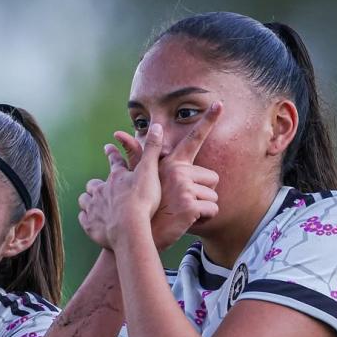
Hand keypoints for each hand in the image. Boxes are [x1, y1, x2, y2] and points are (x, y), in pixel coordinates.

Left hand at [77, 123, 164, 249]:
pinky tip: (92, 221)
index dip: (112, 153)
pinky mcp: (90, 225)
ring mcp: (94, 208)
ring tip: (93, 204)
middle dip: (96, 185)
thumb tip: (156, 125)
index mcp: (116, 177)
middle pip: (94, 184)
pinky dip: (87, 219)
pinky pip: (84, 219)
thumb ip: (152, 150)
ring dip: (89, 201)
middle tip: (100, 187)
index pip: (114, 161)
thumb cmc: (142, 201)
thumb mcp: (150, 172)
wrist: (129, 229)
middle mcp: (101, 190)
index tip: (108, 147)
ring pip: (85, 200)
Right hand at [114, 102, 221, 249]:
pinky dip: (205, 219)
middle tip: (182, 202)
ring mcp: (184, 188)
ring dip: (203, 207)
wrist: (137, 232)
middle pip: (212, 177)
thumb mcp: (138, 178)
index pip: (193, 138)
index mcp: (172, 163)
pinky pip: (213, 210)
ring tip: (182, 212)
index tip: (219, 104)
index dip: (207, 120)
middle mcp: (179, 171)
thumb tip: (117, 134)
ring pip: (213, 196)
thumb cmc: (141, 206)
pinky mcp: (190, 205)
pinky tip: (189, 221)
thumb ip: (134, 155)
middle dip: (203, 192)